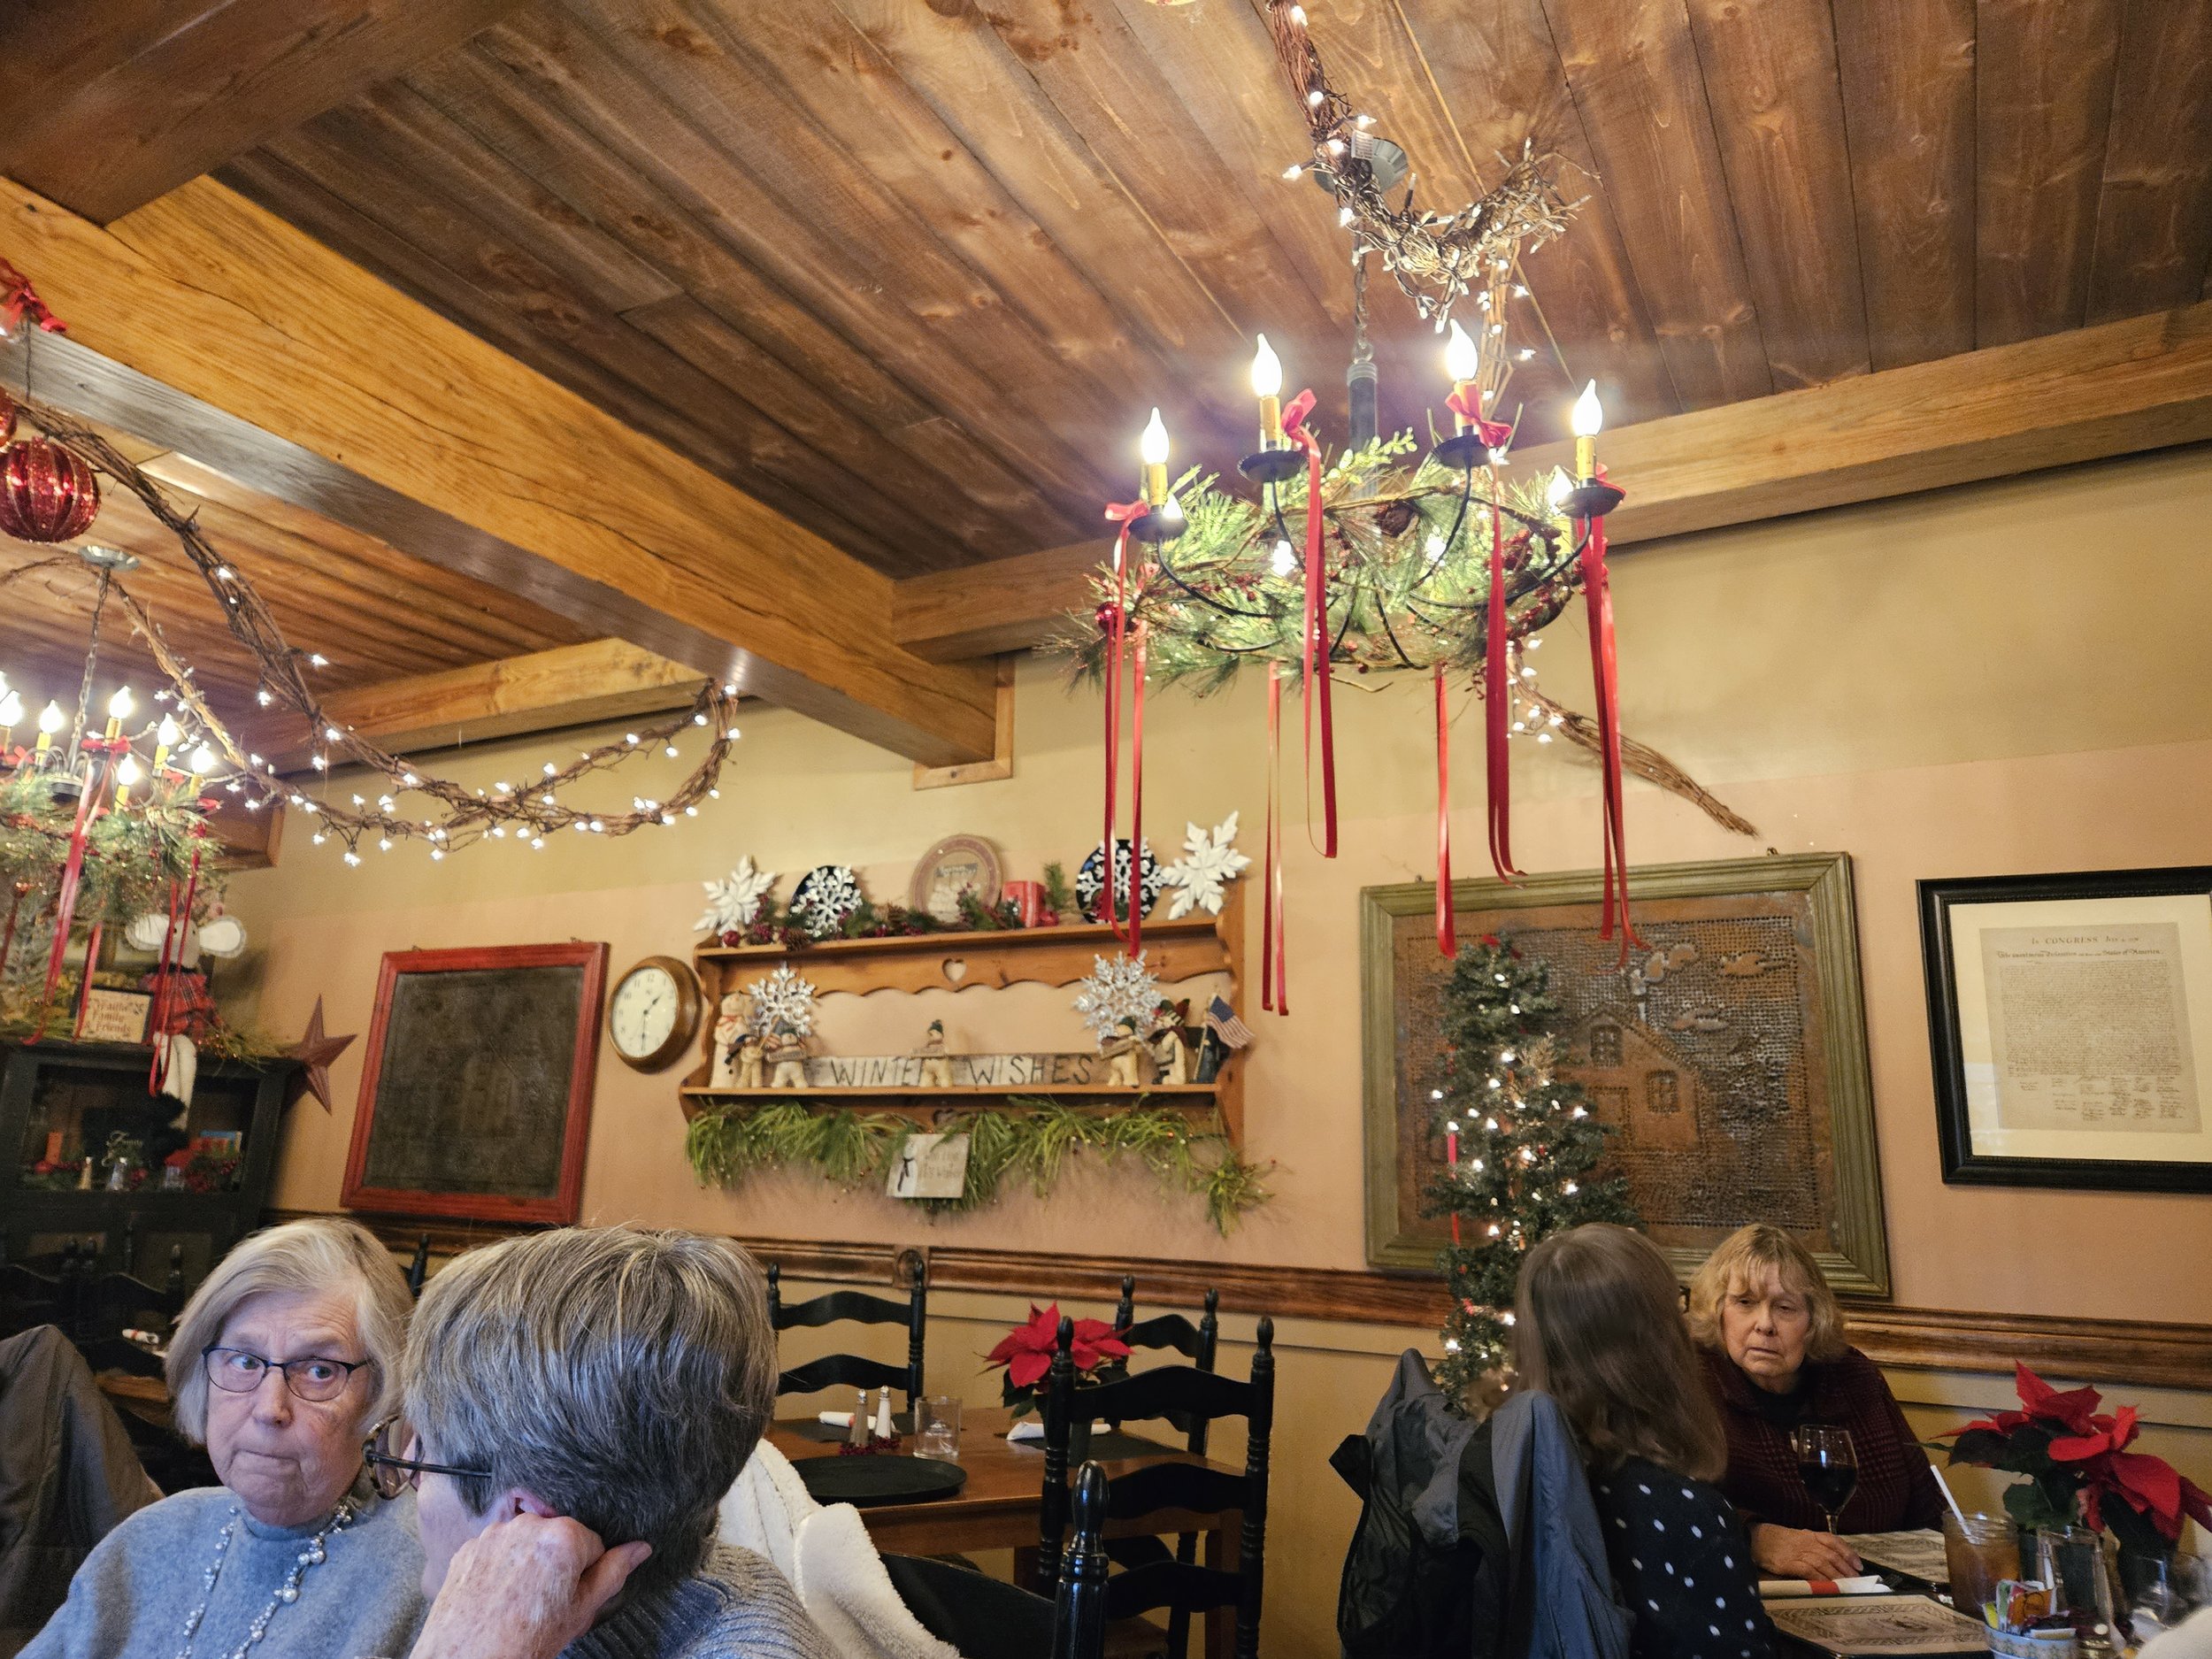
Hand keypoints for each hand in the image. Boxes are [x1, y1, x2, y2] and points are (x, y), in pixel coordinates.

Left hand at [411, 1514, 650, 1658]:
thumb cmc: (528, 1639)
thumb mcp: (581, 1610)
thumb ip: (614, 1572)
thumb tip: (641, 1548)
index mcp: (564, 1535)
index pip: (592, 1545)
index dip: (585, 1574)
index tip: (570, 1597)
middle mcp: (528, 1524)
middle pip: (558, 1539)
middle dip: (557, 1565)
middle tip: (545, 1603)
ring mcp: (494, 1534)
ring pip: (526, 1543)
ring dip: (528, 1563)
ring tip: (519, 1602)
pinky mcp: (468, 1548)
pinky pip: (496, 1550)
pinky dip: (500, 1568)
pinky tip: (497, 1597)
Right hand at [1751, 1523, 1862, 1579]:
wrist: (1754, 1538)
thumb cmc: (1776, 1540)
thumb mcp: (1796, 1538)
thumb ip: (1812, 1546)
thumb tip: (1833, 1561)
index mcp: (1809, 1535)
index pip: (1833, 1541)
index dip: (1848, 1552)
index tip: (1859, 1564)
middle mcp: (1806, 1542)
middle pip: (1831, 1554)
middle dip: (1846, 1568)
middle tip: (1856, 1580)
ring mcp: (1797, 1552)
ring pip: (1823, 1563)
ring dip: (1836, 1575)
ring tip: (1846, 1585)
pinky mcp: (1788, 1563)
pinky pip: (1808, 1571)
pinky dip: (1820, 1578)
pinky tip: (1827, 1585)